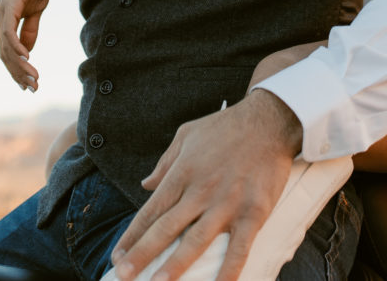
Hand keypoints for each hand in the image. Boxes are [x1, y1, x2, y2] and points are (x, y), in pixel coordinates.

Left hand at [0, 0, 53, 90]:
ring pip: (7, 48)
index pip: (7, 51)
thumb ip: (31, 29)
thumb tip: (28, 51)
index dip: (17, 69)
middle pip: (5, 54)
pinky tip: (28, 59)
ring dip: (21, 66)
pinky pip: (11, 33)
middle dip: (18, 73)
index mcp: (5, 20)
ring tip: (33, 79)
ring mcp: (2, 14)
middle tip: (33, 88)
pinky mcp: (9, 7)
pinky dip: (17, 48)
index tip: (28, 83)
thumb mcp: (36, 9)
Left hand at [111, 90, 301, 280]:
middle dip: (142, 254)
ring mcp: (227, 203)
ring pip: (196, 240)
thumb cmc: (225, 127)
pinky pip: (239, 247)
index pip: (151, 211)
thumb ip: (165, 162)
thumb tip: (145, 185)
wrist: (269, 121)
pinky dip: (229, 270)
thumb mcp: (186, 135)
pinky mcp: (253, 212)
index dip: (132, 236)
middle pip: (166, 228)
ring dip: (175, 265)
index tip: (117, 256)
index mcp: (182, 172)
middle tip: (123, 275)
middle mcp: (200, 190)